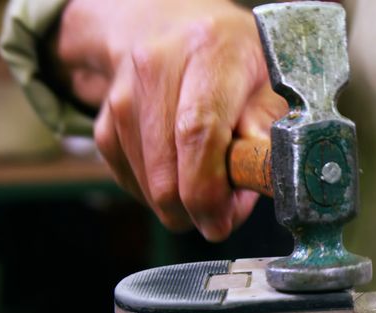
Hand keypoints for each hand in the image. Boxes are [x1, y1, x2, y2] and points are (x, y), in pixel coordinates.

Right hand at [56, 0, 286, 240]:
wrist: (171, 27)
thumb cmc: (233, 58)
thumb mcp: (271, 78)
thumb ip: (271, 125)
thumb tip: (263, 171)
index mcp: (208, 50)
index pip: (197, 131)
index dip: (208, 189)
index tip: (223, 221)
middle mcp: (156, 66)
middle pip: (167, 169)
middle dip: (198, 209)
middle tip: (228, 210)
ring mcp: (122, 94)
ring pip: (147, 184)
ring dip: (183, 204)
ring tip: (215, 181)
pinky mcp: (104, 122)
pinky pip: (131, 182)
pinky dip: (161, 194)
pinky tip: (186, 174)